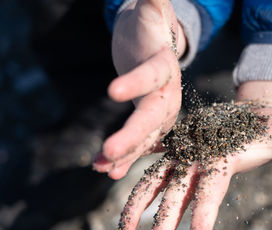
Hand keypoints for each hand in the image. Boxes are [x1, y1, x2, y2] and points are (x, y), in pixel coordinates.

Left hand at [93, 0, 185, 178]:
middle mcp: (167, 93)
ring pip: (144, 136)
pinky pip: (138, 143)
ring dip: (124, 154)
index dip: (135, 82)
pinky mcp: (149, 123)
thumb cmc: (148, 28)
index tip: (113, 91)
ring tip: (101, 167)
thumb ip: (154, 1)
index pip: (152, 74)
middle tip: (108, 150)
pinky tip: (103, 168)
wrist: (154, 49)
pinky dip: (122, 157)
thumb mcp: (150, 11)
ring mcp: (160, 112)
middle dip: (132, 135)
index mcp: (164, 66)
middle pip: (152, 116)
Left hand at [118, 82, 271, 229]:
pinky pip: (152, 149)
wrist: (256, 117)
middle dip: (164, 228)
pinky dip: (133, 156)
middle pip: (178, 199)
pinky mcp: (180, 138)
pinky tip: (107, 167)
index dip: (204, 223)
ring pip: (158, 179)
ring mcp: (188, 153)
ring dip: (140, 202)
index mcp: (223, 166)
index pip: (210, 199)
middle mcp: (201, 165)